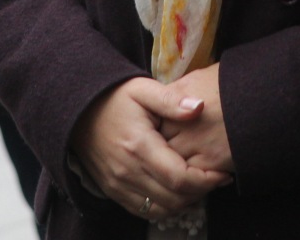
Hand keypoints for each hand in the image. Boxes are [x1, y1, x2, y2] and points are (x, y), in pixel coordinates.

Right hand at [70, 77, 228, 217]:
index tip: (222, 173)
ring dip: (185, 202)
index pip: (180, 178)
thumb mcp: (142, 89)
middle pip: (174, 199)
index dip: (206, 180)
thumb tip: (200, 107)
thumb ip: (171, 100)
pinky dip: (165, 207)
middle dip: (201, 192)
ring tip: (199, 184)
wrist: (77, 110)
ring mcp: (118, 184)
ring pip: (161, 210)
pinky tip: (177, 192)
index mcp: (138, 146)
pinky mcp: (113, 191)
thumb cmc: (114, 97)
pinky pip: (144, 211)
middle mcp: (127, 171)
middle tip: (215, 178)